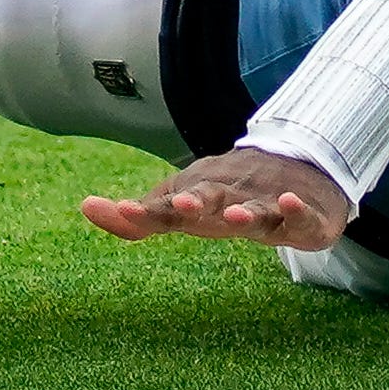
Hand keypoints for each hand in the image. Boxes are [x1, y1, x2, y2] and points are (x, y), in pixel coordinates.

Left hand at [79, 146, 351, 249]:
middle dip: (196, 202)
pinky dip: (296, 209)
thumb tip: (84, 206)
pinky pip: (301, 217)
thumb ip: (140, 216)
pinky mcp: (304, 220)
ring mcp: (269, 207)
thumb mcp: (183, 206)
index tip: (120, 209)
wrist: (300, 169)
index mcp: (202, 198)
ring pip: (257, 210)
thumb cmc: (229, 195)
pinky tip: (289, 203)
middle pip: (214, 199)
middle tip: (180, 205)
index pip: (170, 205)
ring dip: (245, 211)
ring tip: (232, 216)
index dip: (146, 212)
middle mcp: (233, 198)